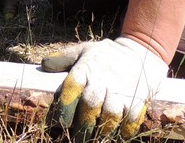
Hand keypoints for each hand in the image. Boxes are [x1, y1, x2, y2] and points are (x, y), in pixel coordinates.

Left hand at [42, 37, 167, 139]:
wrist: (139, 52)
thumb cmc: (104, 56)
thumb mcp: (83, 51)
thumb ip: (63, 59)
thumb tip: (44, 66)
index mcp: (85, 68)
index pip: (72, 87)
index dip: (65, 106)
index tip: (60, 122)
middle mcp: (102, 79)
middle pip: (90, 105)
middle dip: (82, 125)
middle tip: (75, 139)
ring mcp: (121, 90)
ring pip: (110, 115)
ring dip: (102, 130)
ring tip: (96, 138)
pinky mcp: (137, 99)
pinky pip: (131, 119)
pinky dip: (125, 130)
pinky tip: (118, 135)